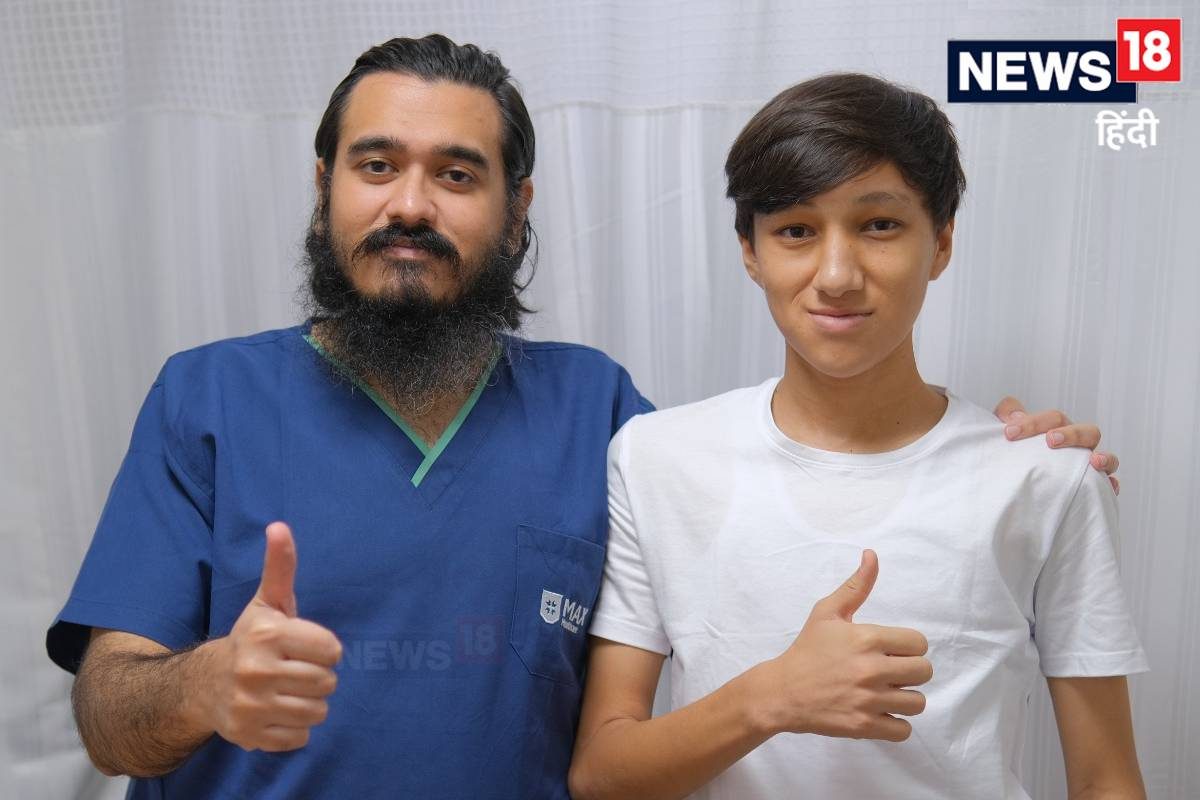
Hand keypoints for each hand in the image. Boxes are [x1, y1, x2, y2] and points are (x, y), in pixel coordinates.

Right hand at [206, 522, 341, 751]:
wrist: (203, 684)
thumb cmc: (250, 639)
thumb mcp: (267, 602)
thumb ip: (280, 566)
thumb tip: (279, 526)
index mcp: (268, 635)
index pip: (332, 650)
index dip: (324, 649)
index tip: (303, 647)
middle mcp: (257, 671)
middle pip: (328, 682)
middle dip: (318, 677)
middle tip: (294, 670)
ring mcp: (252, 706)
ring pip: (318, 712)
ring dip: (309, 703)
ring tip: (286, 691)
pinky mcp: (250, 736)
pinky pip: (300, 737)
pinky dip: (294, 728)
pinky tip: (276, 712)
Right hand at [751, 550, 931, 741]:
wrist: (782, 691)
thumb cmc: (807, 649)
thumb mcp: (827, 612)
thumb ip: (856, 585)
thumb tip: (872, 555)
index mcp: (867, 638)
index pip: (919, 643)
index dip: (908, 646)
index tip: (892, 649)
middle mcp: (871, 669)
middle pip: (924, 671)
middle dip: (911, 671)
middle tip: (891, 671)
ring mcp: (868, 700)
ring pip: (918, 702)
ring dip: (906, 698)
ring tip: (887, 693)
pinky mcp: (864, 726)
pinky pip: (904, 730)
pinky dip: (897, 724)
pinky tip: (881, 712)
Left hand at [993, 397, 1120, 493]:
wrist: (1018, 487)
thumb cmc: (1017, 454)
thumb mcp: (1008, 435)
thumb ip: (1006, 418)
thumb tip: (1012, 417)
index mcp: (1059, 430)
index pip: (1054, 418)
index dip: (1033, 422)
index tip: (1009, 433)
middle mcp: (1077, 446)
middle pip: (1086, 431)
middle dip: (1071, 433)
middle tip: (1050, 440)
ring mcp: (1088, 465)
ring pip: (1108, 457)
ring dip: (1105, 457)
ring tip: (1094, 461)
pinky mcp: (1093, 486)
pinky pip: (1109, 484)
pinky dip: (1111, 483)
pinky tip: (1109, 486)